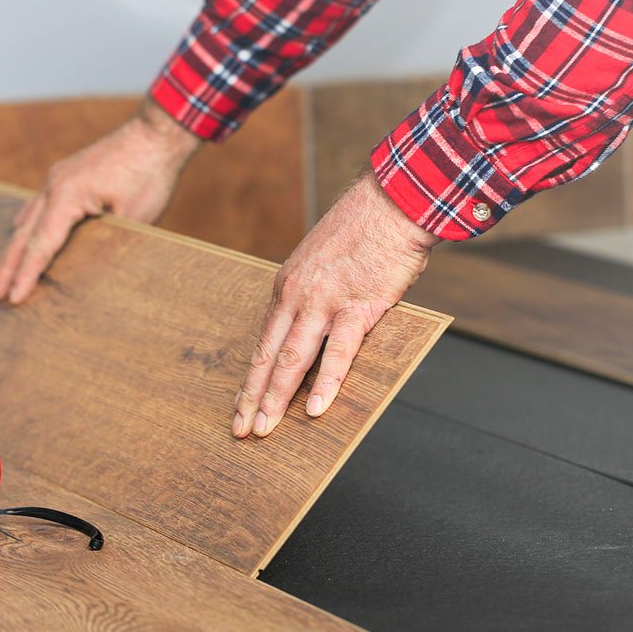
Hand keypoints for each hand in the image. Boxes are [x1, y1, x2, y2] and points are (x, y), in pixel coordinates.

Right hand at [0, 99, 200, 303]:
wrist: (157, 133)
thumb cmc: (149, 175)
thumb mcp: (133, 218)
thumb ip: (106, 242)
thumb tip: (89, 266)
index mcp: (66, 196)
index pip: (40, 245)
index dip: (26, 275)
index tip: (13, 298)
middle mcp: (54, 185)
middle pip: (24, 234)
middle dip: (9, 266)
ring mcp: (58, 178)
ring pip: (28, 219)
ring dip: (15, 247)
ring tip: (1, 274)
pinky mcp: (67, 175)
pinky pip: (39, 205)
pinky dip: (28, 226)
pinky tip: (21, 235)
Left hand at [233, 170, 439, 437]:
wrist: (392, 201)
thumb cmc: (364, 229)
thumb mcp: (322, 260)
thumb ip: (314, 292)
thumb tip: (314, 324)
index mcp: (287, 285)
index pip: (263, 340)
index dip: (251, 377)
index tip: (240, 404)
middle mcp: (297, 296)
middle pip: (268, 356)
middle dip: (253, 397)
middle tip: (241, 430)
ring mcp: (324, 302)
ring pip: (293, 360)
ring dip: (277, 398)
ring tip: (265, 429)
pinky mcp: (357, 307)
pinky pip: (339, 353)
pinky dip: (326, 383)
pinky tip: (316, 409)